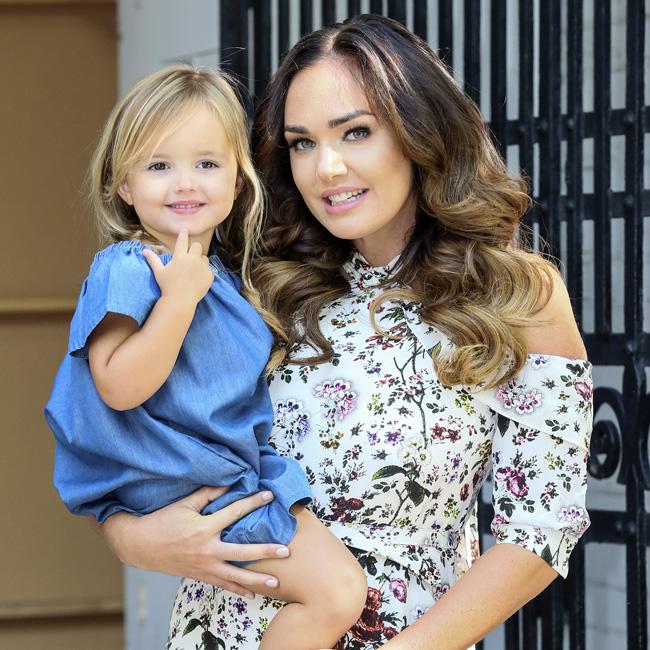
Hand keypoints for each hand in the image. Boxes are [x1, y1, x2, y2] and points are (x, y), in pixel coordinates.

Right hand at [98, 487, 289, 596]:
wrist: (140, 545)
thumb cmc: (162, 520)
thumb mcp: (184, 503)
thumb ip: (208, 494)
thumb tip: (230, 483)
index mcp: (204, 528)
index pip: (234, 513)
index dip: (252, 502)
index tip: (269, 496)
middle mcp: (207, 550)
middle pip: (242, 552)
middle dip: (265, 552)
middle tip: (286, 551)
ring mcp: (204, 566)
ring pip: (236, 576)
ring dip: (257, 579)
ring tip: (277, 582)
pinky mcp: (200, 576)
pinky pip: (223, 585)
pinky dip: (238, 590)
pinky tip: (253, 593)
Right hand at [142, 229, 213, 305]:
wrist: (180, 300)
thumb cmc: (167, 286)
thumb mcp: (159, 272)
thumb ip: (153, 260)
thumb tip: (144, 250)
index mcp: (179, 257)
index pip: (182, 241)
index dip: (183, 234)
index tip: (185, 230)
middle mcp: (192, 259)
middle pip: (197, 246)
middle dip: (194, 249)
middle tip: (191, 257)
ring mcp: (202, 266)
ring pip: (204, 257)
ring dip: (200, 261)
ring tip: (194, 271)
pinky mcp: (209, 274)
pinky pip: (209, 269)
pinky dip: (205, 272)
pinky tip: (198, 279)